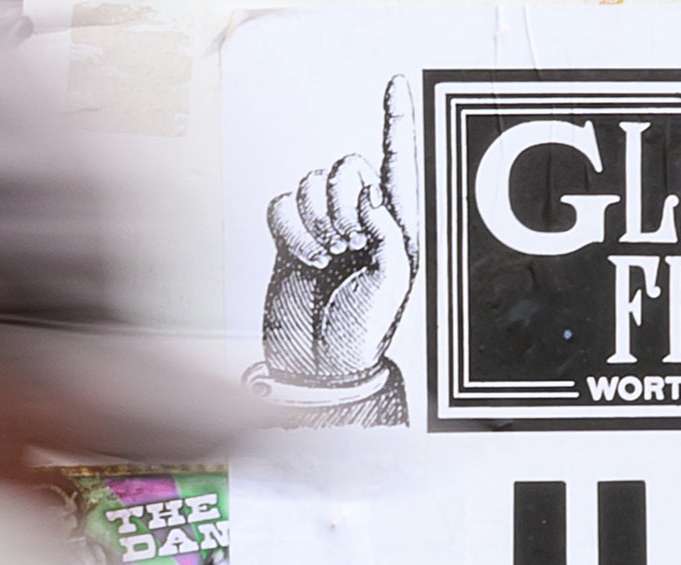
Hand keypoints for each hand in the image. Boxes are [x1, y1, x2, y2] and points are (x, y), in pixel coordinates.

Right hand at [262, 75, 419, 386]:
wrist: (318, 362)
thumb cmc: (362, 333)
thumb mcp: (393, 287)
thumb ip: (390, 237)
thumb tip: (371, 200)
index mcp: (397, 227)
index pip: (398, 164)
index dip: (397, 123)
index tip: (396, 86)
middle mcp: (362, 219)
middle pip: (346, 168)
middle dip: (343, 205)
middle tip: (347, 246)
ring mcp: (325, 225)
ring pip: (311, 182)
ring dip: (317, 222)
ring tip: (328, 257)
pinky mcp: (291, 235)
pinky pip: (282, 203)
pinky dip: (291, 231)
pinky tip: (304, 258)